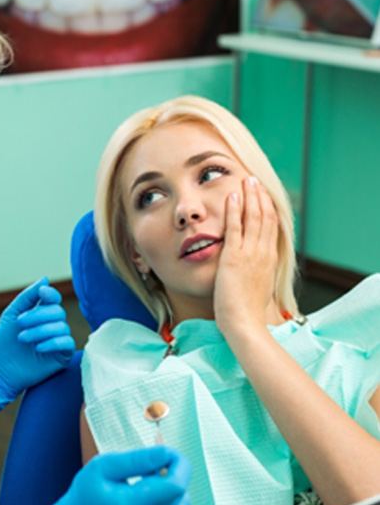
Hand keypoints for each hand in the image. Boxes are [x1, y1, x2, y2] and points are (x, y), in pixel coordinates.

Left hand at [0, 277, 74, 417]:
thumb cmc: (3, 343)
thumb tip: (45, 279)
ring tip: (23, 338)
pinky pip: (67, 343)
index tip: (41, 293)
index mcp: (41, 313)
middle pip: (58, 312)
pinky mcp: (62, 356)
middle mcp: (52, 325)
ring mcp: (58, 340)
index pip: (54, 299)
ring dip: (40, 330)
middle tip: (19, 324)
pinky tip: (38, 348)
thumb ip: (27, 296)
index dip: (51, 293)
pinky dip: (53, 342)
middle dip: (38, 316)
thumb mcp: (11, 314)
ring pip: (62, 327)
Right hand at [43, 447, 190, 504]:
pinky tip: (150, 496)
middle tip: (155, 462)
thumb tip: (165, 452)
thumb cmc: (86, 494)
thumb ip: (136, 460)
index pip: (175, 486)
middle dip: (175, 473)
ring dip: (173, 490)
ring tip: (150, 479)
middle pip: (181, 497)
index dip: (179, 464)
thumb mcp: (104, 467)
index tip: (168, 451)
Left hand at [214, 176, 278, 336]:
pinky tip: (232, 196)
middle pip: (265, 217)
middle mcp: (263, 253)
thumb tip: (254, 270)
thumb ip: (256, 274)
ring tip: (246, 180)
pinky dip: (235, 210)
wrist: (244, 324)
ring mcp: (250, 254)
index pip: (271, 227)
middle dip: (260, 196)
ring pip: (254, 218)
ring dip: (250, 196)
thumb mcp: (257, 288)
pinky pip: (235, 227)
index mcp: (269, 260)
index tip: (263, 194)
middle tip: (254, 180)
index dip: (268, 208)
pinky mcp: (234, 257)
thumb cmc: (247, 312)